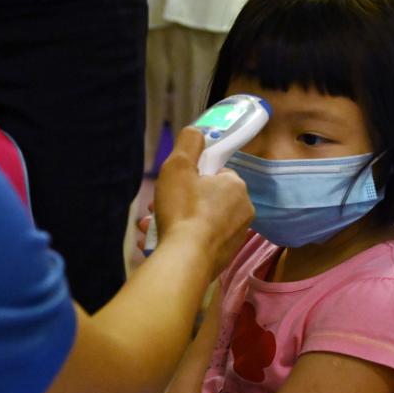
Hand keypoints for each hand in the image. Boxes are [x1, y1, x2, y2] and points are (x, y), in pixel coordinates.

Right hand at [153, 128, 253, 277]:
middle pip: (206, 198)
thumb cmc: (182, 210)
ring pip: (200, 221)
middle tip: (158, 206)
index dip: (192, 176)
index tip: (174, 184)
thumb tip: (197, 131)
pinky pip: (200, 242)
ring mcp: (235, 237)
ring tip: (151, 226)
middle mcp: (243, 211)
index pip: (215, 173)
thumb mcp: (179, 166)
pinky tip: (160, 242)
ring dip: (176, 220)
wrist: (185, 261)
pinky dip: (182, 239)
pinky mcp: (224, 258)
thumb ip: (188, 143)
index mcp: (236, 186)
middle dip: (179, 201)